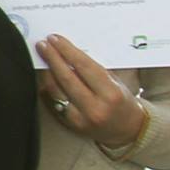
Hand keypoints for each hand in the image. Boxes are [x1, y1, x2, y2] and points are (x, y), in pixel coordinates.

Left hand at [37, 34, 149, 149]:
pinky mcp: (70, 124)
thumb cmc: (121, 101)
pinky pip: (53, 101)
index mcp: (111, 94)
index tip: (55, 39)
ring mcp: (80, 118)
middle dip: (52, 58)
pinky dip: (47, 86)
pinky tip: (43, 75)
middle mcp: (95, 107)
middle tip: (43, 44)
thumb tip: (68, 51)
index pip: (85, 67)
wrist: (127, 129)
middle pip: (66, 78)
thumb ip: (94, 70)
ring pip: (55, 90)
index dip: (67, 51)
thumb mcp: (115, 83)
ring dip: (45, 71)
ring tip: (42, 56)